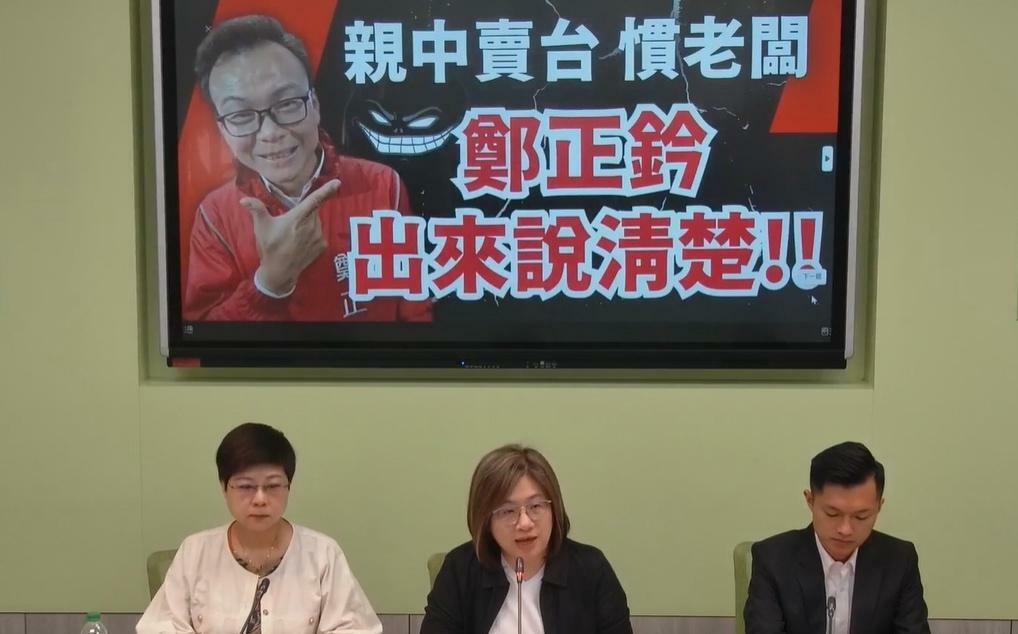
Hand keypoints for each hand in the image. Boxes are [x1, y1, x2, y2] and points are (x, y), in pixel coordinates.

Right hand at [241, 179, 339, 295]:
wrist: (280, 272)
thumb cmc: (270, 247)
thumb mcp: (261, 227)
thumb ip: (256, 209)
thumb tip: (244, 199)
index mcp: (297, 218)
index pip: (314, 200)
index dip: (326, 190)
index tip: (337, 182)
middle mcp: (311, 226)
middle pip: (313, 210)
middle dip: (304, 212)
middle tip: (291, 222)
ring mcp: (318, 236)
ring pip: (316, 221)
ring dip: (308, 223)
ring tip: (294, 234)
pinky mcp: (322, 246)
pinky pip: (319, 234)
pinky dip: (312, 234)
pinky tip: (301, 242)